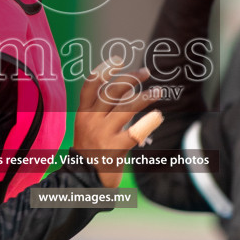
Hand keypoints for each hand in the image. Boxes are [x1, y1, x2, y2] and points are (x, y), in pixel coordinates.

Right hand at [71, 61, 159, 187]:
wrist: (83, 179)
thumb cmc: (90, 150)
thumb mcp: (88, 126)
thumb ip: (102, 109)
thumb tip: (126, 89)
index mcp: (82, 113)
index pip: (91, 84)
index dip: (104, 69)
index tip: (119, 60)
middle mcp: (91, 120)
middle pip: (112, 91)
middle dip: (131, 78)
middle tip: (146, 72)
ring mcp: (102, 134)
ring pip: (126, 107)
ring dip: (145, 96)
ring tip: (157, 91)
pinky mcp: (115, 148)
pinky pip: (135, 131)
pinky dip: (148, 122)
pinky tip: (157, 116)